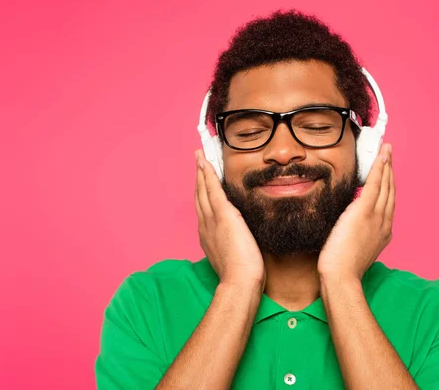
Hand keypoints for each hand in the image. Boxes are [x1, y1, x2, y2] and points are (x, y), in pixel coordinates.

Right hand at [195, 149, 265, 289]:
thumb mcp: (233, 257)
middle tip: (197, 161)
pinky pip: (212, 188)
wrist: (239, 281)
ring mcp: (212, 219)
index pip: (204, 209)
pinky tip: (205, 162)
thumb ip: (233, 245)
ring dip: (201, 171)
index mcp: (208, 236)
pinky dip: (207, 174)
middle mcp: (205, 225)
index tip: (201, 183)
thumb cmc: (240, 276)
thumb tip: (240, 241)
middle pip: (199, 196)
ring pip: (203, 189)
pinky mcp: (223, 214)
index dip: (201, 194)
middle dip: (198, 178)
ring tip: (200, 156)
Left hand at [317, 143, 394, 281]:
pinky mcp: (364, 212)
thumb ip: (356, 233)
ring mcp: (377, 217)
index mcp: (383, 232)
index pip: (387, 202)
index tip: (387, 172)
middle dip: (390, 170)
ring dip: (386, 164)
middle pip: (390, 190)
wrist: (341, 276)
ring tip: (386, 149)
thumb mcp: (354, 247)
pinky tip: (381, 156)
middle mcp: (384, 222)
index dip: (388, 185)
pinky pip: (375, 185)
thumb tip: (348, 224)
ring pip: (385, 185)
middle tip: (389, 153)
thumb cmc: (341, 267)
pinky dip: (380, 168)